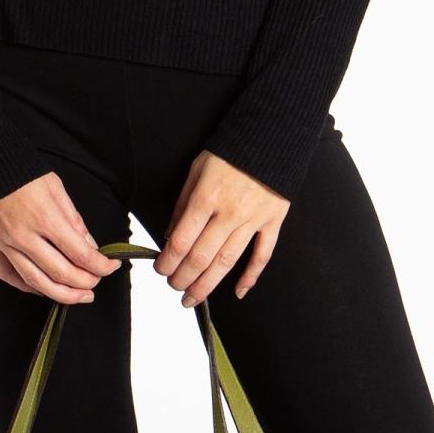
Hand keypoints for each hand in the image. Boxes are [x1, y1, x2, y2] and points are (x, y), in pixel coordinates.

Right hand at [0, 172, 120, 303]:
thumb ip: (73, 218)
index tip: (111, 266)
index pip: (81, 254)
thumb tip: (89, 245)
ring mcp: (3, 244)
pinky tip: (44, 288)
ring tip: (77, 297)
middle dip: (85, 283)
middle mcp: (23, 236)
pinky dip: (29, 287)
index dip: (101, 265)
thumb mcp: (53, 186)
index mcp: (44, 217)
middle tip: (95, 284)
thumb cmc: (18, 170)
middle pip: (61, 273)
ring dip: (62, 295)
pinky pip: (9, 276)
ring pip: (36, 282)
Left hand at [153, 152, 287, 307]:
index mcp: (207, 197)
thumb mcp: (197, 170)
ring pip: (227, 262)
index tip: (161, 270)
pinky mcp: (273, 221)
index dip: (168, 262)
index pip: (181, 241)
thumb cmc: (230, 150)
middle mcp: (229, 213)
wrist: (272, 133)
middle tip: (174, 287)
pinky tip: (238, 292)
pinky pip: (262, 255)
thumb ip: (183, 204)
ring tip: (193, 298)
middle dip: (183, 278)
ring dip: (207, 284)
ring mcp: (253, 220)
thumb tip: (170, 237)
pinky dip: (250, 276)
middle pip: (201, 257)